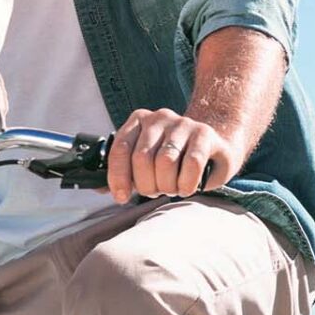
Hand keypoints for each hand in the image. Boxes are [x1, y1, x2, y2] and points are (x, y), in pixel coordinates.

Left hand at [105, 108, 248, 203]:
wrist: (215, 145)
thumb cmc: (176, 157)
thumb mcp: (147, 161)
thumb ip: (123, 171)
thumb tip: (99, 188)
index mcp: (138, 121)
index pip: (120, 148)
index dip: (118, 176)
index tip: (121, 197)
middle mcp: (159, 118)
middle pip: (142, 158)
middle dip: (147, 184)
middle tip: (156, 190)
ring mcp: (182, 124)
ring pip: (165, 162)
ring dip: (167, 185)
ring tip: (173, 187)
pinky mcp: (204, 135)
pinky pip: (191, 164)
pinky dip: (186, 183)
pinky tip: (187, 187)